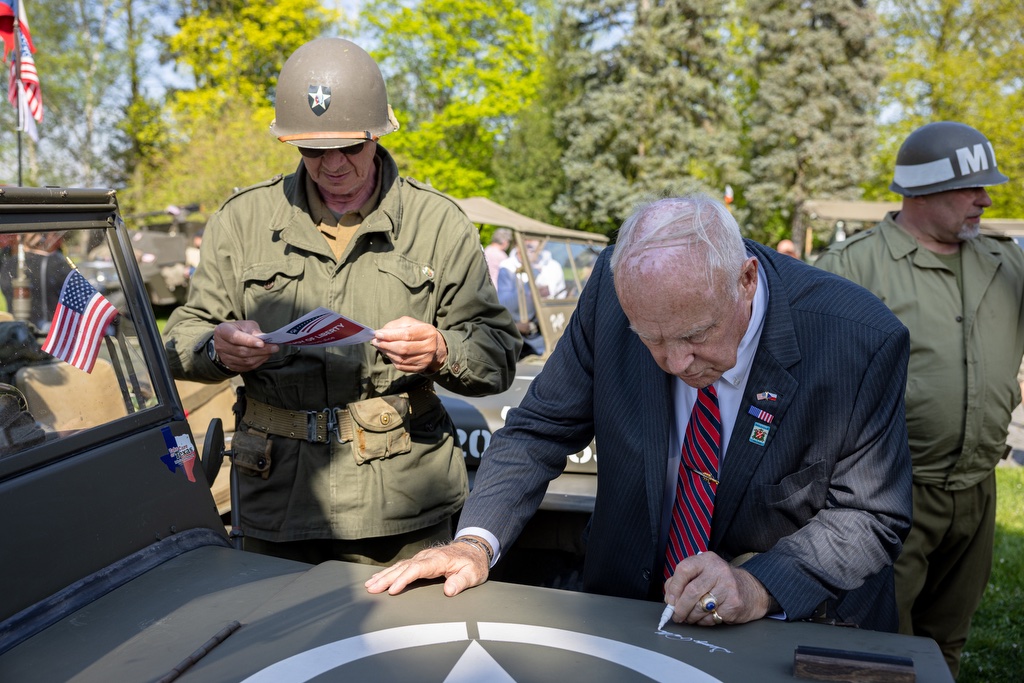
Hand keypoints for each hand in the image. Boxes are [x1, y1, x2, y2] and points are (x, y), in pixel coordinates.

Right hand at [210, 321, 279, 372]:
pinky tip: (264, 356)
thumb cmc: (239, 329)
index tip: (262, 343)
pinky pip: (246, 367)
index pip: (235, 338)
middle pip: (242, 351)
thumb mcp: (246, 325)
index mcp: (223, 331)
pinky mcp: (231, 366)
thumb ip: (254, 331)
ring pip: (245, 361)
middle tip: (274, 347)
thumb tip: (264, 339)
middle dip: (261, 350)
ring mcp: (224, 358)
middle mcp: (221, 345)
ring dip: (261, 357)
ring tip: (271, 351)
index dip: (249, 341)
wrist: (229, 339)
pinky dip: (258, 362)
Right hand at [364, 540, 489, 596]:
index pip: (418, 569)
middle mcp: (427, 557)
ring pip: (400, 566)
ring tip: (370, 585)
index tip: (393, 589)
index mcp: (439, 560)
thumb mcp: (473, 574)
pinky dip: (389, 572)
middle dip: (387, 578)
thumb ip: (461, 581)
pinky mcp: (420, 561)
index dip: (404, 579)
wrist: (473, 549)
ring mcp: (422, 558)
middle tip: (372, 589)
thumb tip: (449, 590)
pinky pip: (402, 566)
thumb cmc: (473, 564)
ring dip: (385, 575)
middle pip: (404, 567)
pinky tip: (379, 578)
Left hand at [372, 316, 447, 372]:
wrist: (435, 346)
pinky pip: (401, 366)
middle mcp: (429, 347)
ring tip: (380, 346)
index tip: (377, 334)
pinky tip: (388, 353)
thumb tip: (380, 333)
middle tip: (375, 341)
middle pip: (403, 348)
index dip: (390, 335)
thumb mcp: (409, 323)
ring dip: (387, 352)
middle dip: (386, 345)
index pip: (407, 335)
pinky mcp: (420, 368)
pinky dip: (392, 359)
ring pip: (401, 358)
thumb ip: (395, 326)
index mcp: (427, 332)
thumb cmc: (418, 332)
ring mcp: (425, 360)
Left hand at [663, 552, 771, 625]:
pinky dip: (703, 621)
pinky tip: (704, 617)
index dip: (673, 587)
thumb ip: (682, 580)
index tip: (670, 600)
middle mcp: (718, 570)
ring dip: (690, 617)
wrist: (750, 590)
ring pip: (700, 607)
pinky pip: (711, 617)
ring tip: (688, 617)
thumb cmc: (719, 582)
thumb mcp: (702, 572)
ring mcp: (728, 587)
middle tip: (676, 615)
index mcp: (706, 560)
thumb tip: (669, 598)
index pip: (684, 569)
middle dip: (680, 607)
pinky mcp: (734, 603)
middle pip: (691, 591)